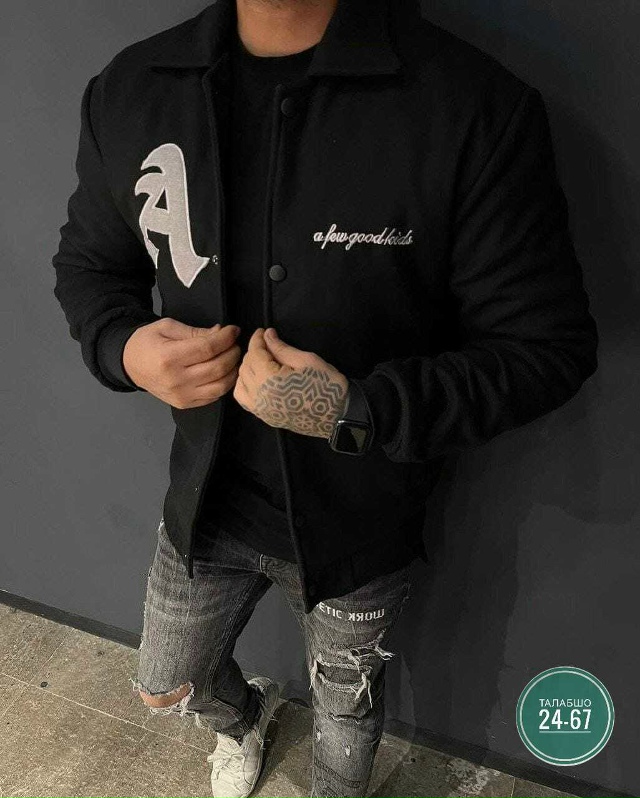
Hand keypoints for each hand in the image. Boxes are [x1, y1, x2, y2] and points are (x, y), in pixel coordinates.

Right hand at [122, 318, 241, 408]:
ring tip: (232, 357)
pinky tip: (224, 372)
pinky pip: (213, 397)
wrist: (130, 365)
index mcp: (169, 357)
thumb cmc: (147, 343)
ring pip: (220, 386)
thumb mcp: (167, 327)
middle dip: (232, 353)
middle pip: (217, 368)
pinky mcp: (184, 404)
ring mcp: (181, 395)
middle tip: (234, 343)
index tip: (233, 330)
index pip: (207, 348)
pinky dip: (224, 384)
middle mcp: (176, 380)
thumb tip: (220, 332)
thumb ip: (195, 331)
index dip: (226, 338)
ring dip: (233, 370)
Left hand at [233, 327, 348, 437]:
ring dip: (248, 368)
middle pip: (246, 367)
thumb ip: (281, 348)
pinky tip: (257, 378)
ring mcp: (261, 410)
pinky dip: (245, 385)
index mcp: (271, 381)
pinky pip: (244, 399)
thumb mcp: (307, 361)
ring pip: (241, 382)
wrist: (338, 416)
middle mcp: (260, 397)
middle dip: (254, 352)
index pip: (255, 354)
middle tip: (267, 344)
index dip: (257, 339)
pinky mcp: (265, 417)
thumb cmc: (327, 386)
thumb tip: (266, 335)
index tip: (262, 331)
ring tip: (263, 360)